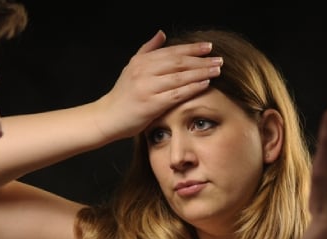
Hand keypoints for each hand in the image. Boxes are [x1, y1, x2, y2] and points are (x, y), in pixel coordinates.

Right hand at [92, 30, 222, 139]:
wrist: (107, 117)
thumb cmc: (123, 94)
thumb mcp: (131, 67)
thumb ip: (148, 50)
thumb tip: (162, 34)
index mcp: (141, 61)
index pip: (172, 51)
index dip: (192, 48)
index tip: (208, 47)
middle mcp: (144, 71)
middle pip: (178, 62)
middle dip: (201, 60)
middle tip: (219, 60)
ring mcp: (147, 87)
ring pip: (180, 77)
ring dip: (201, 72)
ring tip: (217, 70)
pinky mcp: (151, 104)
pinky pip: (176, 94)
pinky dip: (192, 88)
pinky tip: (205, 84)